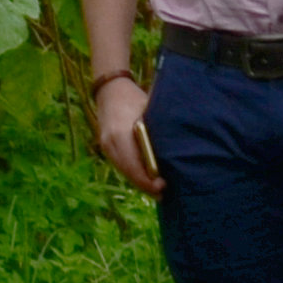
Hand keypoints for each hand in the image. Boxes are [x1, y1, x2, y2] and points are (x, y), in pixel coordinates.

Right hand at [92, 74, 162, 198]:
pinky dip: (133, 173)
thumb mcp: (149, 112)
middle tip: (163, 193)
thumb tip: (176, 153)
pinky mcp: (106, 147)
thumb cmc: (135, 99)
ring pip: (124, 171)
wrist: (110, 89)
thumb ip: (157, 132)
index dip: (148, 180)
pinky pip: (120, 165)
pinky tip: (146, 179)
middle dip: (145, 185)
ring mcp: (106, 146)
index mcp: (120, 134)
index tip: (163, 186)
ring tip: (157, 190)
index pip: (133, 166)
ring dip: (139, 181)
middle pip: (128, 172)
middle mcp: (110, 143)